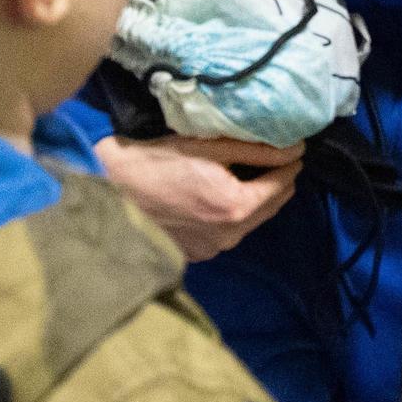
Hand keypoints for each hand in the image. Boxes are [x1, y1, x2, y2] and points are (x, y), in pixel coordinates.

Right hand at [95, 133, 302, 261]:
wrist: (106, 192)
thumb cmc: (155, 163)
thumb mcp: (209, 146)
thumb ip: (256, 148)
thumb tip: (294, 148)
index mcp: (236, 207)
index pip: (282, 184)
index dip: (289, 163)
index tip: (292, 148)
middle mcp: (229, 236)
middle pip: (270, 206)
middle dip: (276, 181)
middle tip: (274, 158)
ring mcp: (211, 249)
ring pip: (249, 221)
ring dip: (254, 198)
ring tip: (248, 172)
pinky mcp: (195, 254)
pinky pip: (227, 232)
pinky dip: (231, 213)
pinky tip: (219, 194)